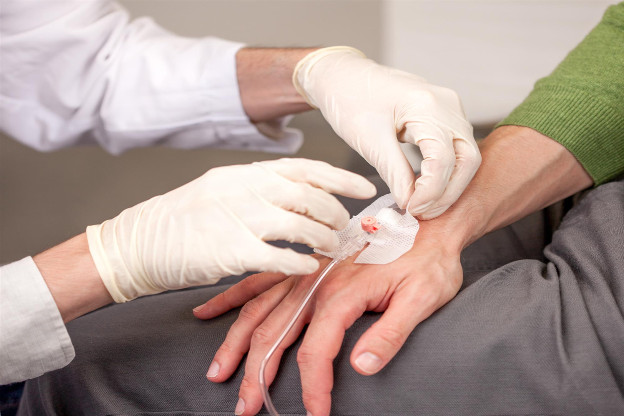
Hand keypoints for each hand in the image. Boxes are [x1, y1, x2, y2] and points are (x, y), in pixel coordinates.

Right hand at [85, 158, 375, 302]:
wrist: (137, 243)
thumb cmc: (182, 219)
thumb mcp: (221, 189)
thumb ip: (258, 190)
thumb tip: (302, 198)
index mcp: (245, 173)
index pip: (304, 168)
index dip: (340, 177)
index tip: (365, 187)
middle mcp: (245, 189)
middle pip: (310, 197)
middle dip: (335, 213)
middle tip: (344, 227)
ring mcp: (238, 218)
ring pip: (301, 225)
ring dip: (323, 239)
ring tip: (331, 248)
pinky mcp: (230, 251)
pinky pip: (279, 257)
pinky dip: (300, 263)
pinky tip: (309, 268)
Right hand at [193, 220, 463, 415]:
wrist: (426, 222)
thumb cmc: (427, 260)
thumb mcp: (422, 297)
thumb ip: (391, 333)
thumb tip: (361, 368)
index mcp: (343, 294)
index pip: (317, 351)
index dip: (314, 388)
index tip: (317, 414)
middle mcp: (316, 283)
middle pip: (275, 334)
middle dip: (257, 375)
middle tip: (245, 409)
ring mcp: (305, 274)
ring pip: (259, 311)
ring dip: (237, 344)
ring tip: (218, 372)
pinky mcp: (303, 268)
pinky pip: (260, 283)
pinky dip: (234, 300)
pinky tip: (211, 312)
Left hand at [294, 47, 480, 218]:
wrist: (342, 76)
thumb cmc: (350, 99)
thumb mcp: (369, 140)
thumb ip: (394, 173)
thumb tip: (410, 202)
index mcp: (427, 105)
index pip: (444, 159)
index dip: (432, 191)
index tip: (412, 210)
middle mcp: (447, 104)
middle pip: (467, 158)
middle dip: (448, 192)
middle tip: (423, 213)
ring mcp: (448, 108)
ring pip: (465, 155)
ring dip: (448, 184)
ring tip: (423, 205)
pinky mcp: (442, 115)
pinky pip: (454, 148)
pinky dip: (444, 171)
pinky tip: (425, 187)